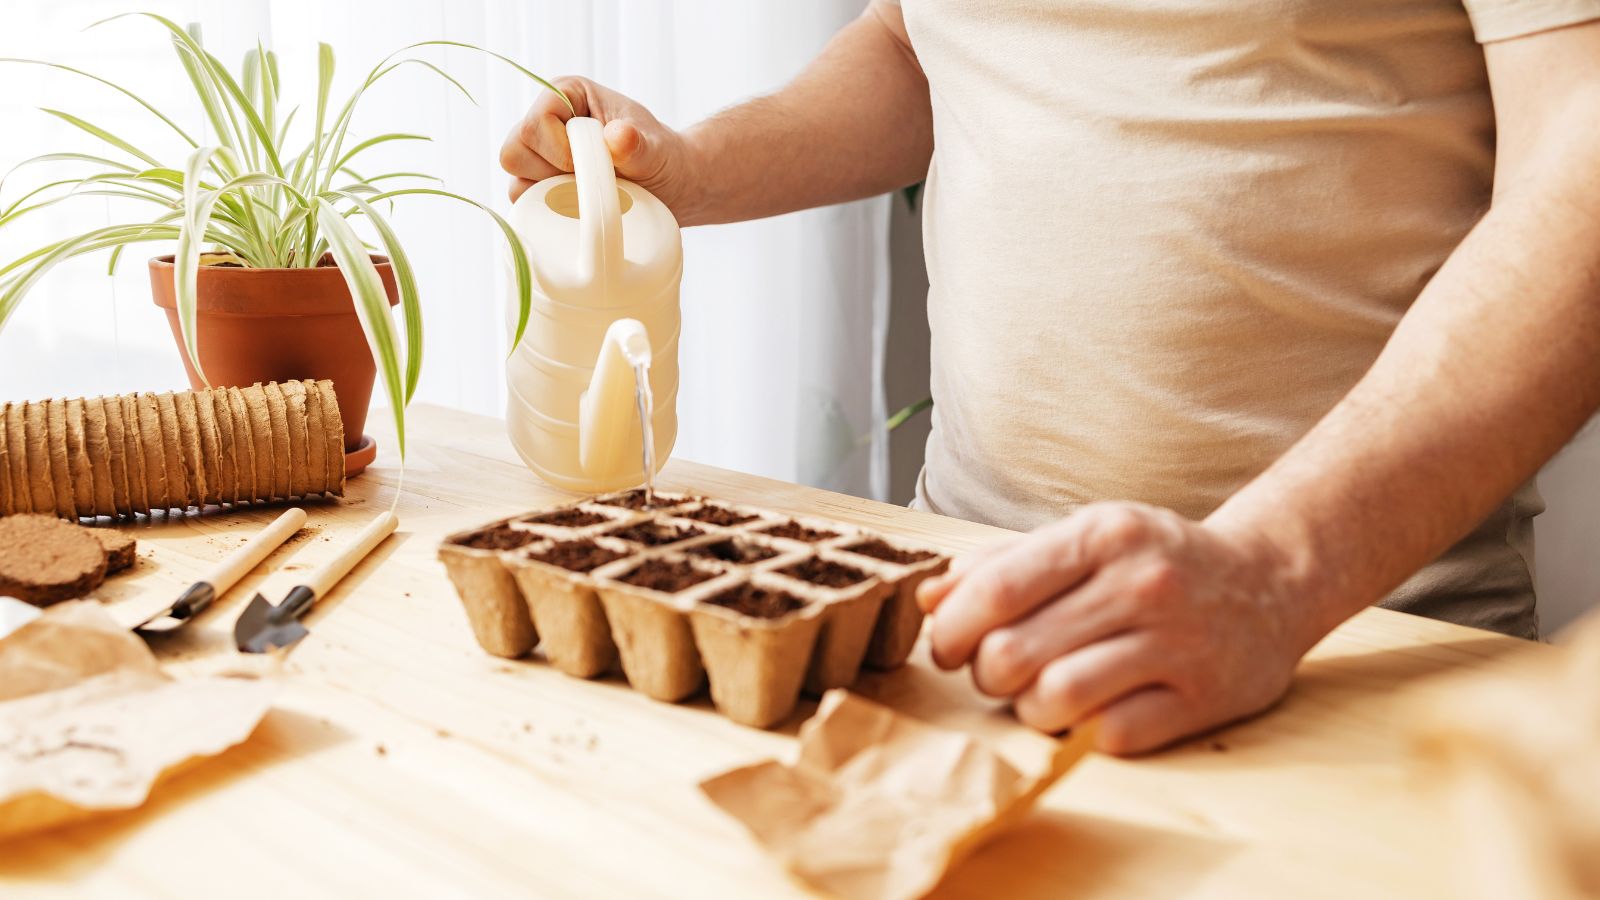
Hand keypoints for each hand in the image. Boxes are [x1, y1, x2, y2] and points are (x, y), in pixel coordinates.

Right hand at [499, 77, 704, 220]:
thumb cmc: (662, 158)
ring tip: (591, 195)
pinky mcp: (541, 187)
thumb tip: (618, 137)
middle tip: (592, 180)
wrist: (670, 188)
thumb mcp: (656, 149)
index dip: (560, 151)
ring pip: (516, 183)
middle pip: (514, 152)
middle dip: (552, 174)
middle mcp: (544, 122)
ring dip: (553, 197)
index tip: (596, 164)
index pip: (535, 124)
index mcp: (565, 95)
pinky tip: (582, 211)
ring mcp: (539, 157)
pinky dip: (551, 214)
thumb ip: (637, 144)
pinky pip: (525, 206)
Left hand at [916, 502, 1316, 754]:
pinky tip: (1088, 712)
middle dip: (985, 675)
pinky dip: (1081, 732)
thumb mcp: (1085, 539)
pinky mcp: (1202, 699)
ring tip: (1039, 695)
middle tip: (996, 674)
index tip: (947, 646)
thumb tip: (928, 598)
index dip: (951, 628)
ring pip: (1055, 698)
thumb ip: (1003, 564)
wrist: (1271, 581)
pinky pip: (1109, 734)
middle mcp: (1140, 584)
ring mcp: (1176, 643)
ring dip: (1028, 709)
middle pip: (1013, 652)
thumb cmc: (1156, 561)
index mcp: (1102, 535)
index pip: (996, 589)